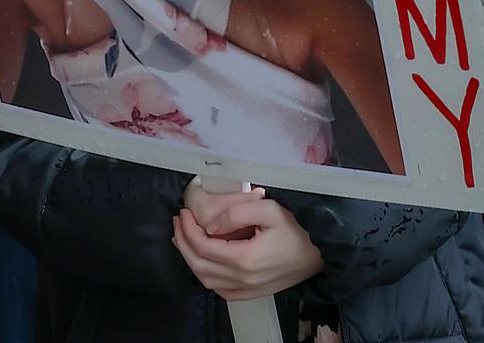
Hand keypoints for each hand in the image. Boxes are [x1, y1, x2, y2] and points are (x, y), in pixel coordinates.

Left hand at [173, 198, 322, 300]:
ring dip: (191, 259)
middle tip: (178, 222)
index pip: (204, 247)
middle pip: (200, 266)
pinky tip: (204, 262)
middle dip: (184, 242)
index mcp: (245, 259)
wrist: (322, 253)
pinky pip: (222, 290)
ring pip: (207, 281)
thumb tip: (210, 224)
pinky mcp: (254, 292)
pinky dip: (206, 276)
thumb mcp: (268, 209)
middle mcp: (244, 278)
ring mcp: (249, 288)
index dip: (188, 230)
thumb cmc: (298, 228)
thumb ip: (236, 213)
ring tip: (184, 238)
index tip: (183, 213)